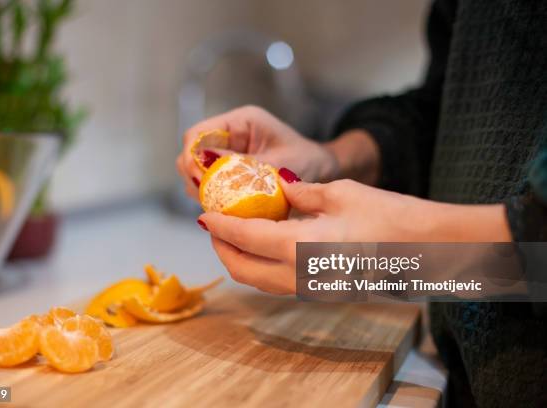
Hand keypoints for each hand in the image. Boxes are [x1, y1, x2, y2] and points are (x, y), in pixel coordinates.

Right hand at [176, 105, 339, 199]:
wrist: (324, 171)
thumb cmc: (309, 160)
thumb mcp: (281, 163)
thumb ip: (246, 165)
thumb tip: (208, 166)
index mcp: (239, 123)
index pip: (196, 135)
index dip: (191, 157)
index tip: (199, 180)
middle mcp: (228, 137)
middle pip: (190, 156)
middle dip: (195, 179)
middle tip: (211, 199)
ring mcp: (226, 157)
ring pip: (196, 175)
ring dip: (204, 192)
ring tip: (223, 207)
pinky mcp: (229, 175)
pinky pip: (210, 188)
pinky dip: (214, 200)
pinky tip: (229, 211)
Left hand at [198, 175, 511, 294]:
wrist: (426, 248)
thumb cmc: (388, 216)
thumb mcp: (340, 193)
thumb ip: (300, 192)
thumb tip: (277, 185)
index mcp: (298, 247)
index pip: (244, 237)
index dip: (220, 225)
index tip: (204, 214)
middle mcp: (298, 276)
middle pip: (243, 269)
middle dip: (222, 248)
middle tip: (215, 226)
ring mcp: (310, 289)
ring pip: (258, 281)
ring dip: (240, 259)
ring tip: (234, 235)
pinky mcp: (321, 292)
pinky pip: (278, 284)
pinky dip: (261, 267)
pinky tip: (265, 247)